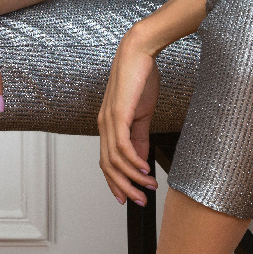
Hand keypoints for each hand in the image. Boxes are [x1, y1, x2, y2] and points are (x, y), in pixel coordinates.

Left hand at [97, 31, 161, 205]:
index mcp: (108, 126)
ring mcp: (109, 121)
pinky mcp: (118, 114)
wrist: (139, 52)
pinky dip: (133, 161)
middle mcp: (104, 126)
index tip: (128, 198)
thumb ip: (140, 138)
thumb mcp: (141, 114)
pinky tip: (144, 169)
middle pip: (108, 167)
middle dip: (124, 188)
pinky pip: (122, 146)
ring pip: (115, 160)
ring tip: (148, 187)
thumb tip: (141, 160)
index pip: (108, 162)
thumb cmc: (140, 78)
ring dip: (133, 177)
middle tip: (139, 201)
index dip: (116, 183)